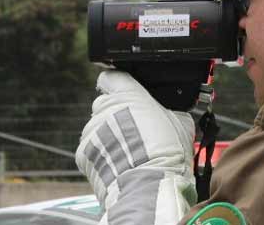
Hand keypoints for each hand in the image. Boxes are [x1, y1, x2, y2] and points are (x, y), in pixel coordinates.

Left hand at [76, 70, 196, 223]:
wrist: (148, 186)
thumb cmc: (166, 154)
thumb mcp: (180, 123)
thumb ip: (168, 110)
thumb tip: (172, 112)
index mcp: (127, 95)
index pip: (112, 77)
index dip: (118, 84)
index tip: (125, 93)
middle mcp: (104, 108)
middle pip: (105, 104)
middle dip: (117, 115)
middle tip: (135, 132)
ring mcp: (91, 130)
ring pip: (98, 128)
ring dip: (109, 136)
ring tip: (129, 153)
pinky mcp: (83, 151)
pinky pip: (92, 149)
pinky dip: (102, 155)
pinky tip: (119, 164)